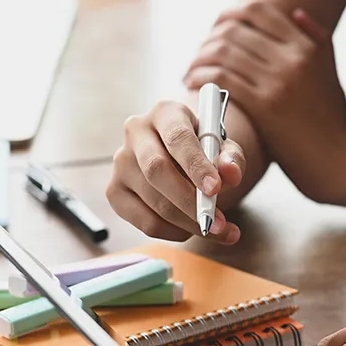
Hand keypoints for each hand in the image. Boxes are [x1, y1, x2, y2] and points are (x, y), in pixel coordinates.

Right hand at [108, 100, 244, 242]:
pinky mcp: (115, 191)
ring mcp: (121, 162)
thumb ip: (231, 159)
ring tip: (215, 229)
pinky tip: (189, 229)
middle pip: (157, 169)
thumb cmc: (203, 150)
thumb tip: (230, 174)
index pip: (177, 137)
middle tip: (216, 221)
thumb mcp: (223, 148)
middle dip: (189, 200)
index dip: (196, 165)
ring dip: (187, 222)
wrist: (180, 159)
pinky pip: (143, 221)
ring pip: (152, 200)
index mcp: (165, 113)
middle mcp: (136, 133)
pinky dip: (171, 232)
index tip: (215, 189)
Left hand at [185, 3, 345, 204]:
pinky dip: (201, 76)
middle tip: (200, 54)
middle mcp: (293, 59)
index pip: (258, 12)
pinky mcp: (266, 107)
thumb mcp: (331, 74)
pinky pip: (222, 79)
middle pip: (235, 30)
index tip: (217, 28)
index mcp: (306, 48)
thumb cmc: (334, 124)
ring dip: (200, 57)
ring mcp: (279, 82)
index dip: (230, 15)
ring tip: (192, 69)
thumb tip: (297, 13)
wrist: (341, 163)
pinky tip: (193, 83)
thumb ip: (318, 41)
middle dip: (209, 39)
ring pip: (224, 52)